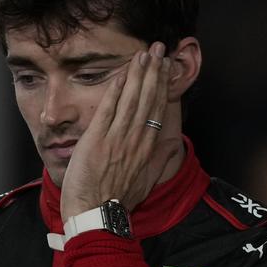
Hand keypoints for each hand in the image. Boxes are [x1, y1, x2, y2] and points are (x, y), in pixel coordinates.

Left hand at [60, 42, 179, 219]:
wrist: (97, 217)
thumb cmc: (117, 204)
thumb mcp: (144, 184)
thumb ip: (157, 163)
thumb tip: (170, 150)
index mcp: (147, 149)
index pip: (157, 111)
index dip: (163, 87)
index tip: (166, 69)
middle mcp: (135, 140)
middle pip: (148, 99)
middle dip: (155, 72)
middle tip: (159, 49)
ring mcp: (116, 139)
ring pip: (131, 100)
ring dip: (138, 75)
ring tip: (144, 54)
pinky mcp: (96, 140)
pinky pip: (108, 109)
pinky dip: (115, 90)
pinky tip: (121, 73)